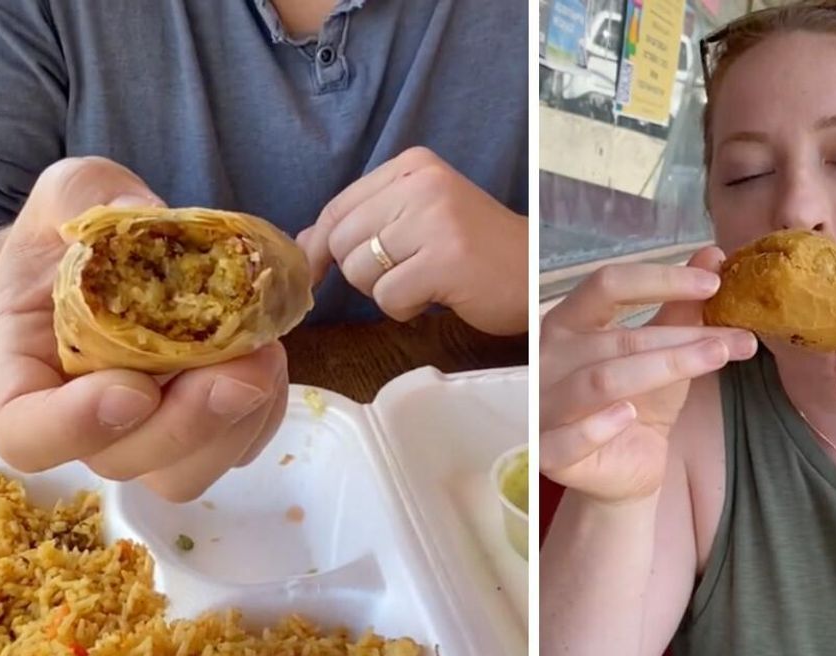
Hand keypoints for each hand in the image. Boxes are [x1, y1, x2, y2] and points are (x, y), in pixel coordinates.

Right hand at [0, 157, 287, 501]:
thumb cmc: (79, 234)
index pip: (25, 434)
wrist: (116, 260)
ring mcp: (144, 433)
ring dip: (234, 426)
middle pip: (121, 462)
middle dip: (187, 424)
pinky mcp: (203, 429)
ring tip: (264, 356)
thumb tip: (146, 214)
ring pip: (183, 475)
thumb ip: (91, 197)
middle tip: (239, 371)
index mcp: (24, 371)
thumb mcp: (71, 192)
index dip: (74, 429)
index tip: (132, 389)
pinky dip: (265, 414)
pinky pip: (237, 448)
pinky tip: (271, 359)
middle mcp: (82, 421)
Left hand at [297, 146, 526, 334]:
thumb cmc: (474, 250)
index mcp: (412, 166)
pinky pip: (388, 297)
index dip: (320, 246)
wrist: (534, 271)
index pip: (338, 207)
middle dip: (362, 272)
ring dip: (385, 292)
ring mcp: (435, 219)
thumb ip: (363, 224)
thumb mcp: (418, 218)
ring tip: (425, 282)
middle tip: (405, 274)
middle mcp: (422, 184)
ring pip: (360, 272)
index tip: (317, 272)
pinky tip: (437, 296)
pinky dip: (405, 308)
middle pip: (342, 241)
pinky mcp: (445, 259)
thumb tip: (301, 244)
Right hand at [539, 247, 757, 502]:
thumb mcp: (664, 353)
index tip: (713, 284)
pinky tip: (631, 415)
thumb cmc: (640, 404)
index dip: (659, 279)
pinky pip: (569, 438)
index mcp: (568, 322)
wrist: (625, 472)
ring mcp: (544, 405)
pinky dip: (599, 425)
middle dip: (684, 337)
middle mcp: (548, 359)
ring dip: (663, 368)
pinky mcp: (549, 453)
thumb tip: (713, 255)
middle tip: (739, 338)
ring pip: (602, 381)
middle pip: (618, 338)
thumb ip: (680, 307)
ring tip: (715, 359)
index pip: (606, 285)